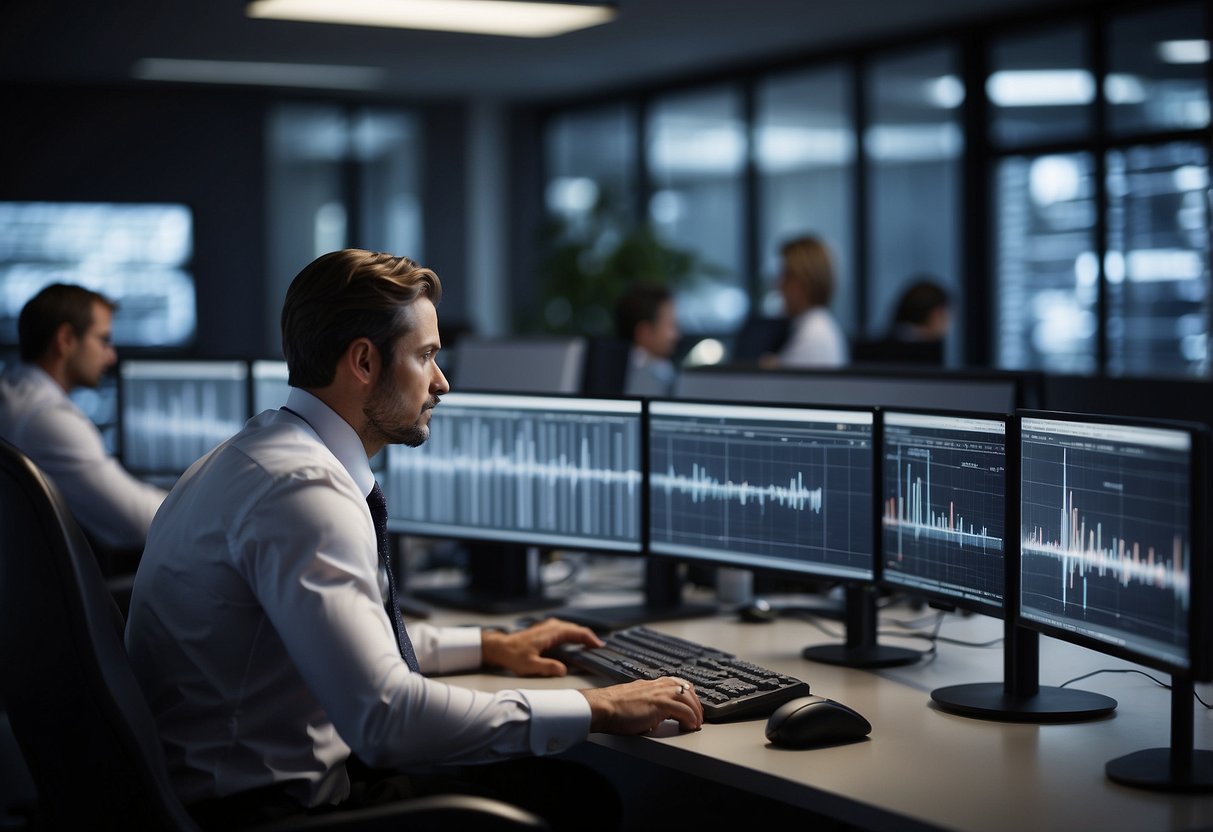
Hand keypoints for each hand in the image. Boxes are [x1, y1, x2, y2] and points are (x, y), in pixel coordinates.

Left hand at [481, 617, 603, 676]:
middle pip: (576, 629)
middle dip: (589, 637)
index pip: (577, 632)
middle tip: (599, 647)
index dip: (590, 639)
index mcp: (552, 632)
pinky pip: (565, 630)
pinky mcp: (546, 630)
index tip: (600, 646)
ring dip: (581, 635)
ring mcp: (548, 627)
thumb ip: (548, 668)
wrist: (501, 647)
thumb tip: (563, 671)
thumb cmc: (513, 655)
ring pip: (571, 628)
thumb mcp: (530, 665)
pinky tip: (574, 642)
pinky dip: (573, 635)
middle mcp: (552, 626)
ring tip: (590, 645)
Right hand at [580, 677, 703, 733]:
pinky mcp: (660, 704)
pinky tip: (689, 726)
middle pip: (687, 689)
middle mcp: (657, 686)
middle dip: (696, 704)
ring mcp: (659, 693)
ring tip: (696, 724)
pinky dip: (690, 719)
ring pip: (688, 699)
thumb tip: (654, 719)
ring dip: (695, 712)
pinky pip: (684, 711)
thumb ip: (646, 706)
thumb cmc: (612, 708)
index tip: (692, 705)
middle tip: (698, 717)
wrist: (602, 707)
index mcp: (651, 684)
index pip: (677, 684)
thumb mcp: (634, 702)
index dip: (688, 695)